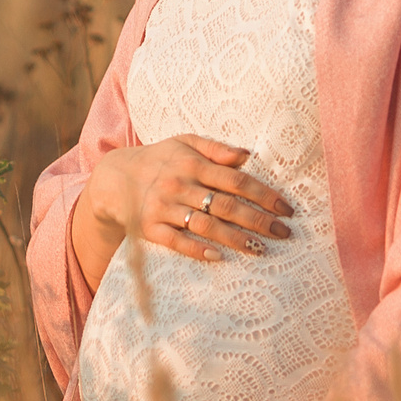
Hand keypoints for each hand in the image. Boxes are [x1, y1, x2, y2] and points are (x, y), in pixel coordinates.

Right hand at [71, 133, 294, 287]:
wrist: (114, 178)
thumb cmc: (159, 159)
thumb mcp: (185, 142)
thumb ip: (216, 148)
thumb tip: (248, 155)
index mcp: (192, 163)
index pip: (237, 180)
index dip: (264, 195)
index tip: (286, 208)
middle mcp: (179, 185)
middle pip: (226, 205)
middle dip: (258, 220)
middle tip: (284, 233)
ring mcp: (164, 207)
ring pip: (206, 226)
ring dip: (236, 239)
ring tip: (261, 249)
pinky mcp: (149, 228)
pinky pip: (176, 242)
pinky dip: (197, 250)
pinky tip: (219, 257)